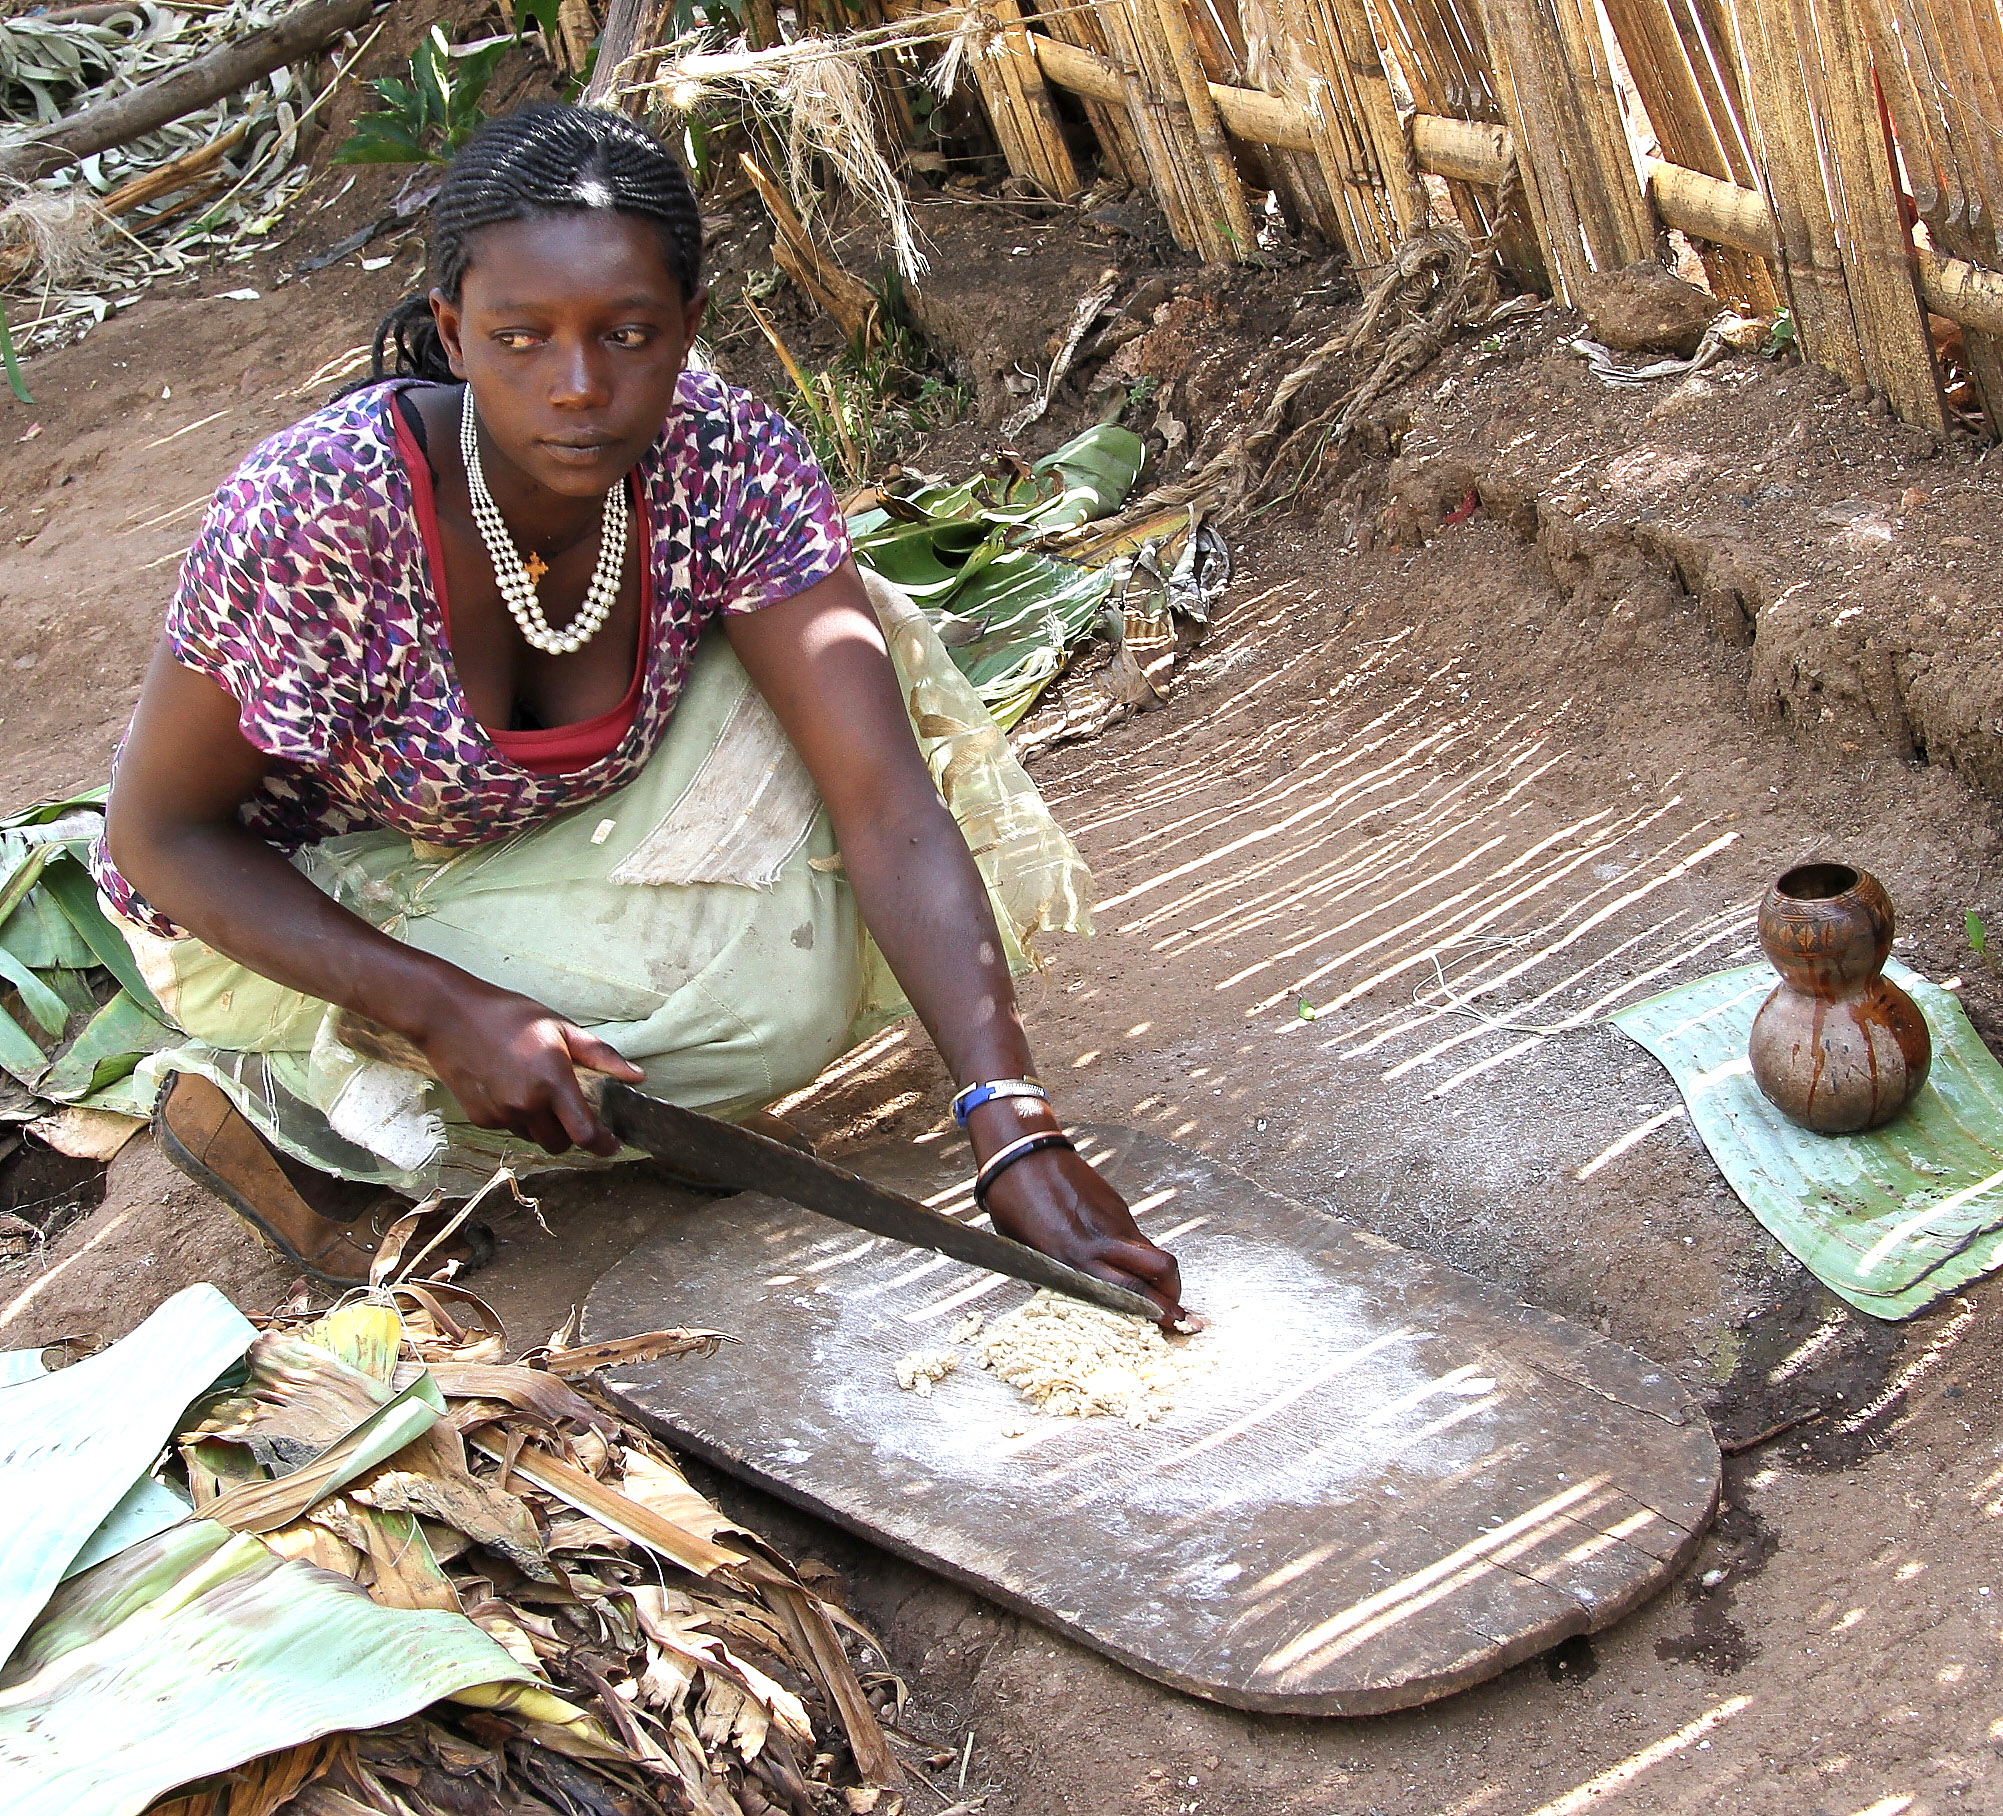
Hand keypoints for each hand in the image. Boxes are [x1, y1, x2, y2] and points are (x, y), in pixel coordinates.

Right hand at [410, 980, 644, 1155]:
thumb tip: (637, 1077)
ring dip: (542, 1124)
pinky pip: (510, 1129)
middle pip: (560, 1143)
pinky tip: (508, 1086)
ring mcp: (500, 1114)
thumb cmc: (510, 1016)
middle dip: (570, 1133)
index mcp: (552, 1081)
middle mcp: (526, 1104)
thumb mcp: (561, 1028)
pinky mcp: (480, 1118)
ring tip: (532, 1087)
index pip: (584, 1133)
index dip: (603, 1145)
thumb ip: (601, 1056)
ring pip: (534, 1137)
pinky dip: (517, 1117)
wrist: (450, 1016)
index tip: (612, 1146)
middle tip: (569, 1107)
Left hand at [981, 1143, 1188, 1327]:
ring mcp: (1114, 1224)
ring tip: (1165, 1293)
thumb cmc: (1016, 1208)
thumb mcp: (1030, 1259)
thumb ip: (1060, 1283)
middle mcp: (1100, 1245)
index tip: (1171, 1326)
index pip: (1130, 1293)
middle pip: (1158, 1273)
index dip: (1156, 1312)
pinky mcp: (1118, 1208)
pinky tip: (1137, 1265)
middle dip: (1175, 1298)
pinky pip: (1140, 1240)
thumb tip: (1081, 1308)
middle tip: (1182, 1316)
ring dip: (1167, 1279)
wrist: (1023, 1159)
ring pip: (1157, 1255)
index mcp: (1074, 1263)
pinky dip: (1146, 1257)